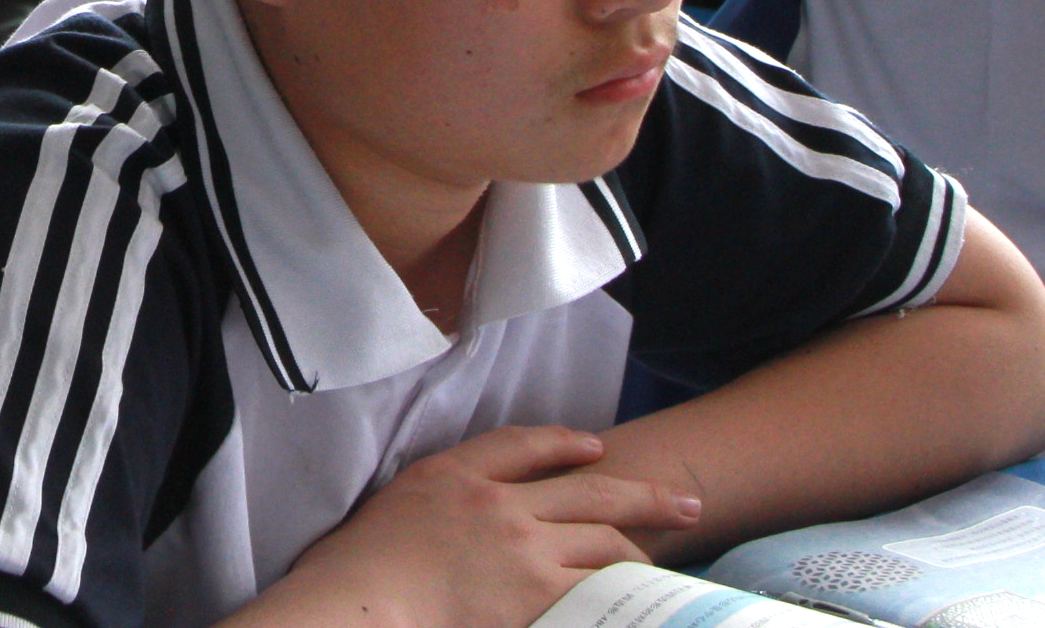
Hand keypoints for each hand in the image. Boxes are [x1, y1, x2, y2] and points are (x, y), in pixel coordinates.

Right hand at [277, 425, 688, 627]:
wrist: (360, 601)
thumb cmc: (359, 567)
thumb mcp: (395, 506)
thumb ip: (437, 496)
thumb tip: (462, 512)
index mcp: (458, 474)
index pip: (524, 445)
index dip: (565, 443)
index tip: (594, 446)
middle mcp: (500, 503)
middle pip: (588, 489)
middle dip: (642, 495)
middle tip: (685, 501)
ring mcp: (522, 548)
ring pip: (602, 539)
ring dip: (639, 547)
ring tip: (663, 557)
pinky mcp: (534, 593)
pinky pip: (593, 586)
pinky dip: (620, 589)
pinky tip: (639, 594)